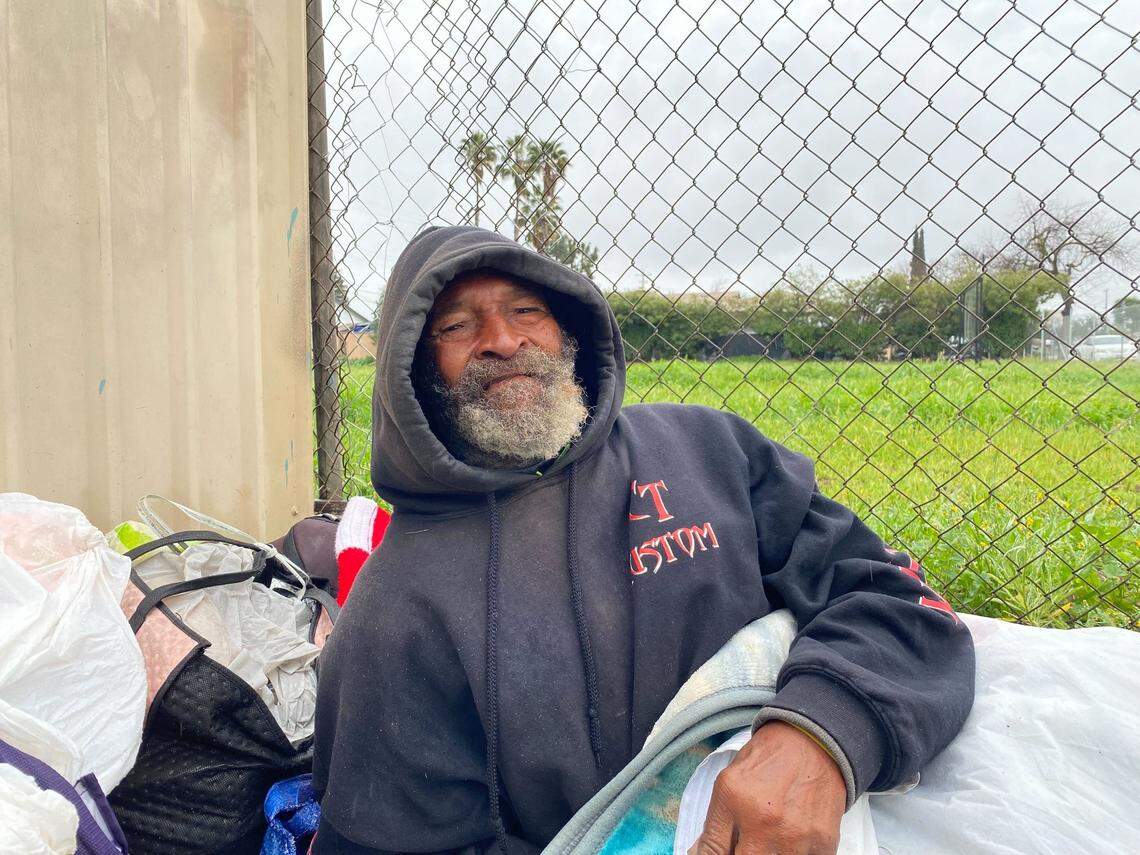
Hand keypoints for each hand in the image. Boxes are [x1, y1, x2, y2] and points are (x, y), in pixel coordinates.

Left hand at [690, 720, 845, 854]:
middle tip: (747, 842)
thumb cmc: (768, 761)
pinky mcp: (822, 844)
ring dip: (769, 853)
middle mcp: (763, 820)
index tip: (721, 852)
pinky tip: (792, 838)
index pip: (712, 852)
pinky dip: (794, 853)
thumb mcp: (729, 783)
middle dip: (742, 853)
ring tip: (771, 836)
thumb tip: (700, 854)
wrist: (812, 743)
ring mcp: (795, 836)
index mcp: (733, 800)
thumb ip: (714, 823)